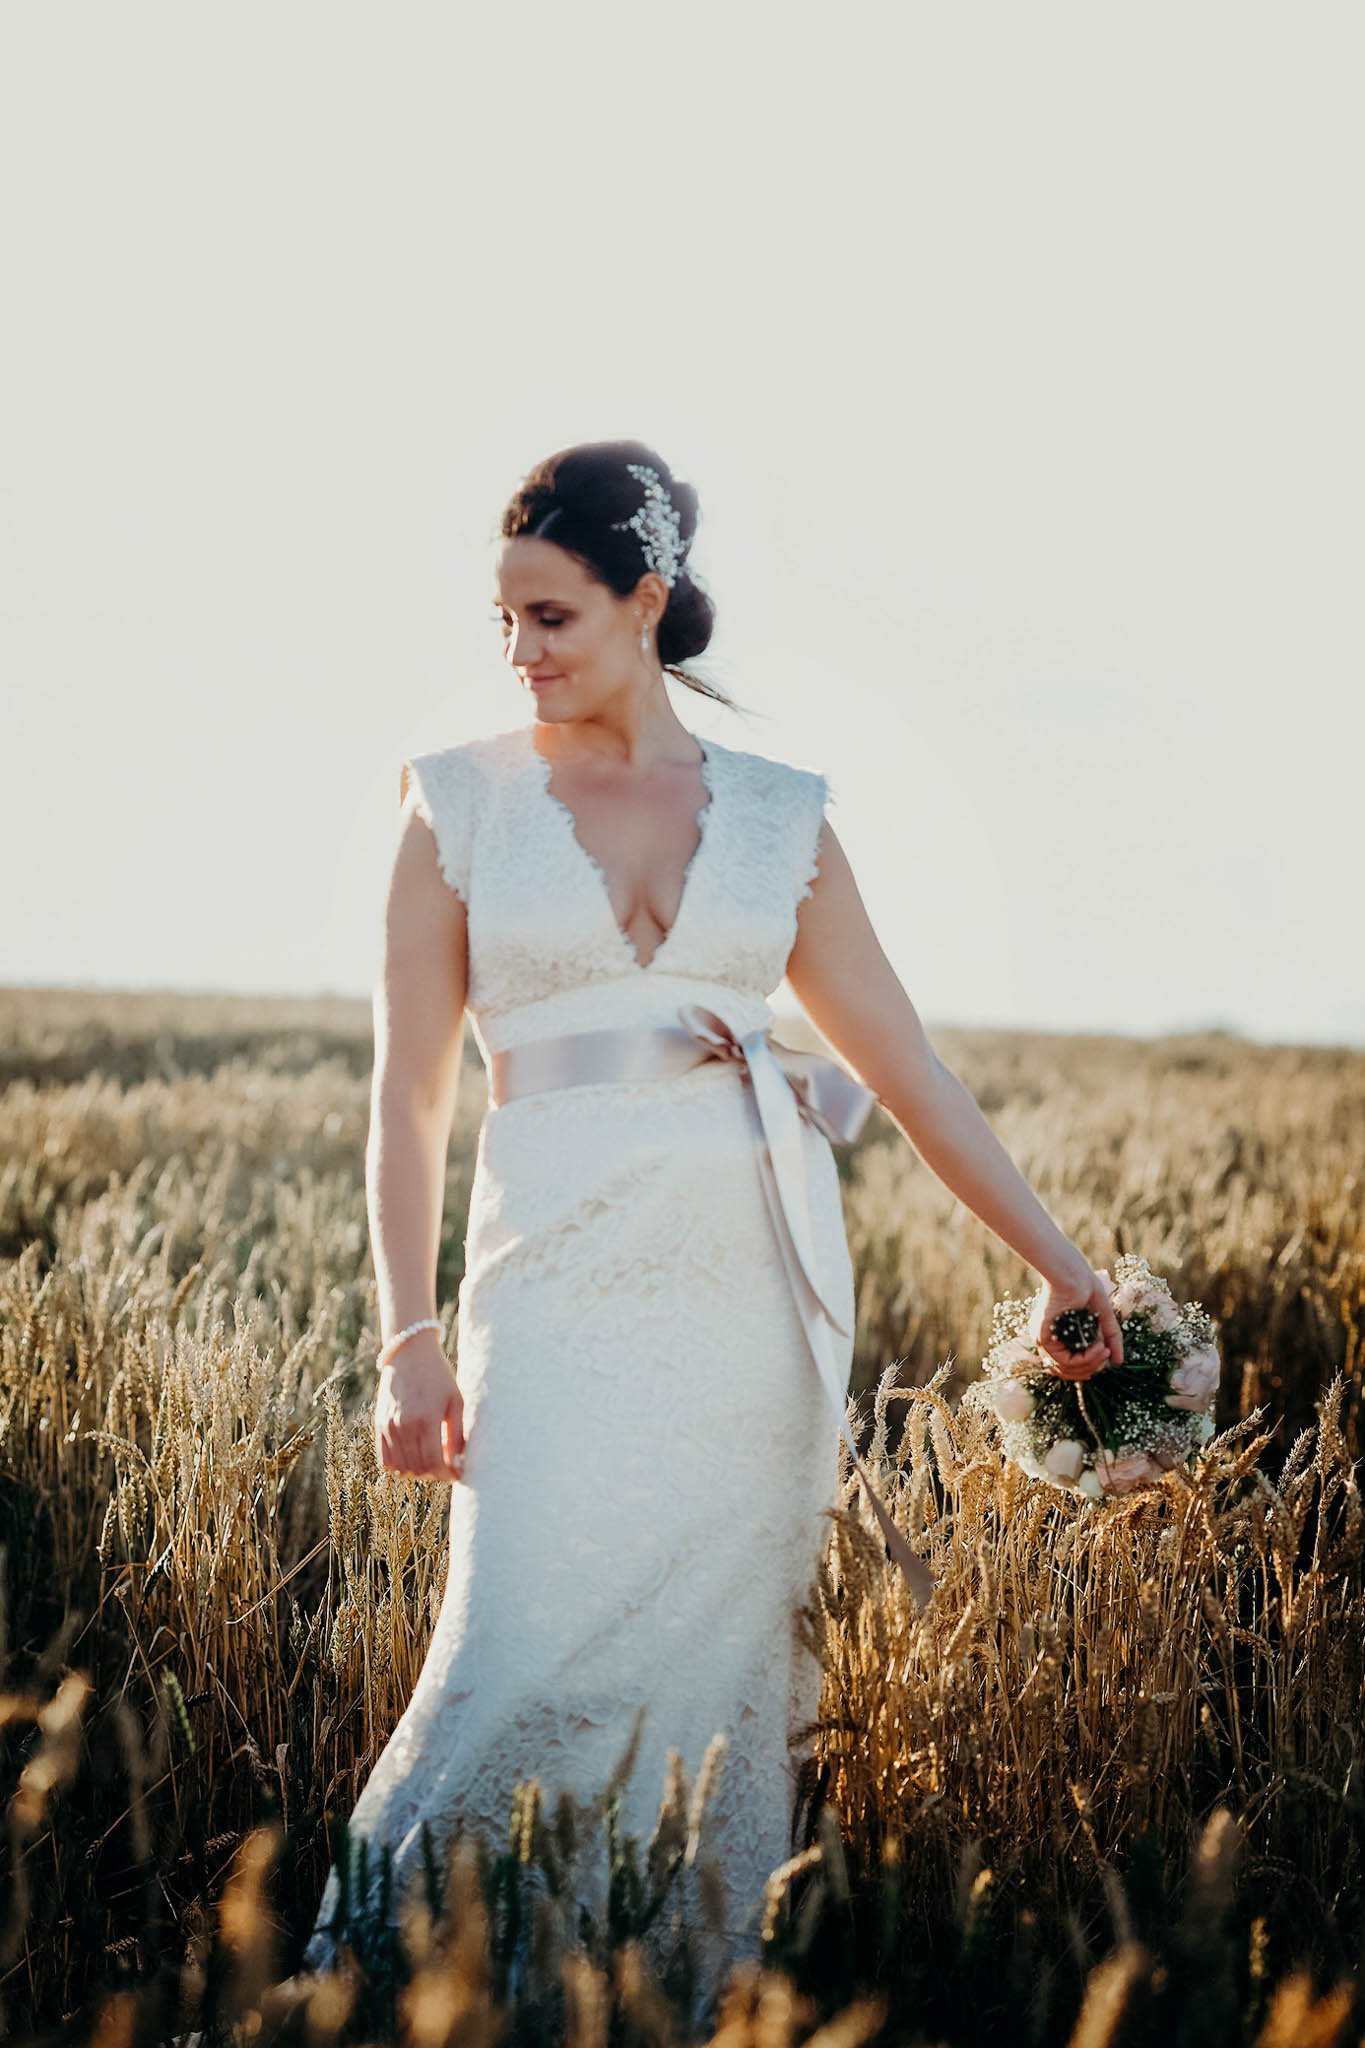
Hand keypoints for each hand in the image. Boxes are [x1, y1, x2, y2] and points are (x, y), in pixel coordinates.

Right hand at [375, 1334, 467, 1481]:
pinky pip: (385, 1460)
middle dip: (435, 1474)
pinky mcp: (379, 1425)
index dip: (447, 1475)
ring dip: (418, 1472)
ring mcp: (388, 1427)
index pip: (434, 1463)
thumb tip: (459, 1464)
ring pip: (401, 1469)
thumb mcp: (456, 1401)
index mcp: (426, 1420)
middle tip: (447, 1467)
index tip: (457, 1474)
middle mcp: (404, 1426)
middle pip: (418, 1469)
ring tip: (431, 1462)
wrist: (409, 1352)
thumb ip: (457, 1435)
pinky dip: (399, 1467)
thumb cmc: (438, 1376)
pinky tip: (413, 1458)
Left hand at [1030, 1263, 1124, 1379]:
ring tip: (1104, 1351)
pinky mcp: (1045, 1338)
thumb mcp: (1103, 1317)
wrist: (1073, 1273)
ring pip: (1066, 1370)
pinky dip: (1086, 1358)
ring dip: (1091, 1364)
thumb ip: (1110, 1338)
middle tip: (1106, 1356)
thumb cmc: (1085, 1287)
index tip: (1105, 1357)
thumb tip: (1118, 1362)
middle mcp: (1048, 1340)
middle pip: (1066, 1372)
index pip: (1067, 1365)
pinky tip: (1098, 1346)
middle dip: (1090, 1369)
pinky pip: (1066, 1361)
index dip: (1087, 1367)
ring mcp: (1045, 1340)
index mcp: (1058, 1335)